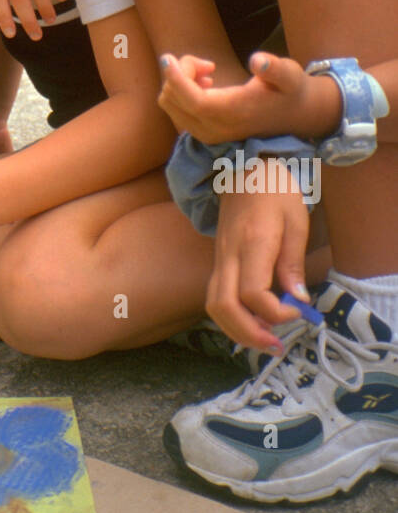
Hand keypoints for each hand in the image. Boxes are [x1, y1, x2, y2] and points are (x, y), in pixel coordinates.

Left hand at [158, 51, 339, 142]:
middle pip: (173, 100)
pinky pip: (176, 110)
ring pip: (170, 105)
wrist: (295, 115)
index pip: (193, 100)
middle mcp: (215, 128)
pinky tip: (206, 82)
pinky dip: (180, 92)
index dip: (176, 79)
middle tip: (208, 64)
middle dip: (180, 74)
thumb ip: (275, 68)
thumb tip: (258, 61)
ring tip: (208, 72)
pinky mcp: (204, 133)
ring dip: (179, 82)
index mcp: (233, 113)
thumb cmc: (290, 89)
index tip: (167, 57)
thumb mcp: (289, 75)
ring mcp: (207, 134)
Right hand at [208, 185, 311, 351]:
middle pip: (223, 307)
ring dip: (237, 330)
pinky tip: (253, 320)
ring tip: (264, 339)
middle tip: (276, 345)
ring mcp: (219, 258)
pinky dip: (232, 317)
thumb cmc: (274, 189)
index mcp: (252, 243)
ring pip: (214, 306)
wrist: (242, 167)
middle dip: (249, 334)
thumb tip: (298, 300)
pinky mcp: (218, 260)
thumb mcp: (296, 220)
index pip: (253, 293)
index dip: (274, 313)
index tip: (297, 312)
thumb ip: (293, 262)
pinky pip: (217, 296)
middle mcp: (229, 255)